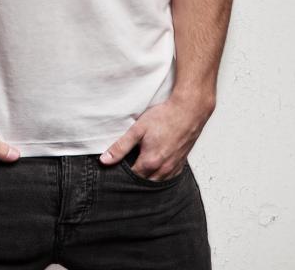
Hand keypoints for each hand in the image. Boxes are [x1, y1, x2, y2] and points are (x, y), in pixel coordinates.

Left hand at [98, 91, 214, 180]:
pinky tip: (155, 166)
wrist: (188, 111)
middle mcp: (163, 169)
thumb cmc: (164, 117)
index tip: (116, 168)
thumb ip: (121, 146)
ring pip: (157, 182)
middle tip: (126, 168)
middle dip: (134, 178)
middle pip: (144, 183)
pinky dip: (160, 175)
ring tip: (139, 167)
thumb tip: (105, 160)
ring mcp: (173, 168)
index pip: (131, 178)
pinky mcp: (181, 164)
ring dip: (147, 178)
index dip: (122, 174)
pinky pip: (168, 177)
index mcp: (150, 162)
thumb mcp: (137, 129)